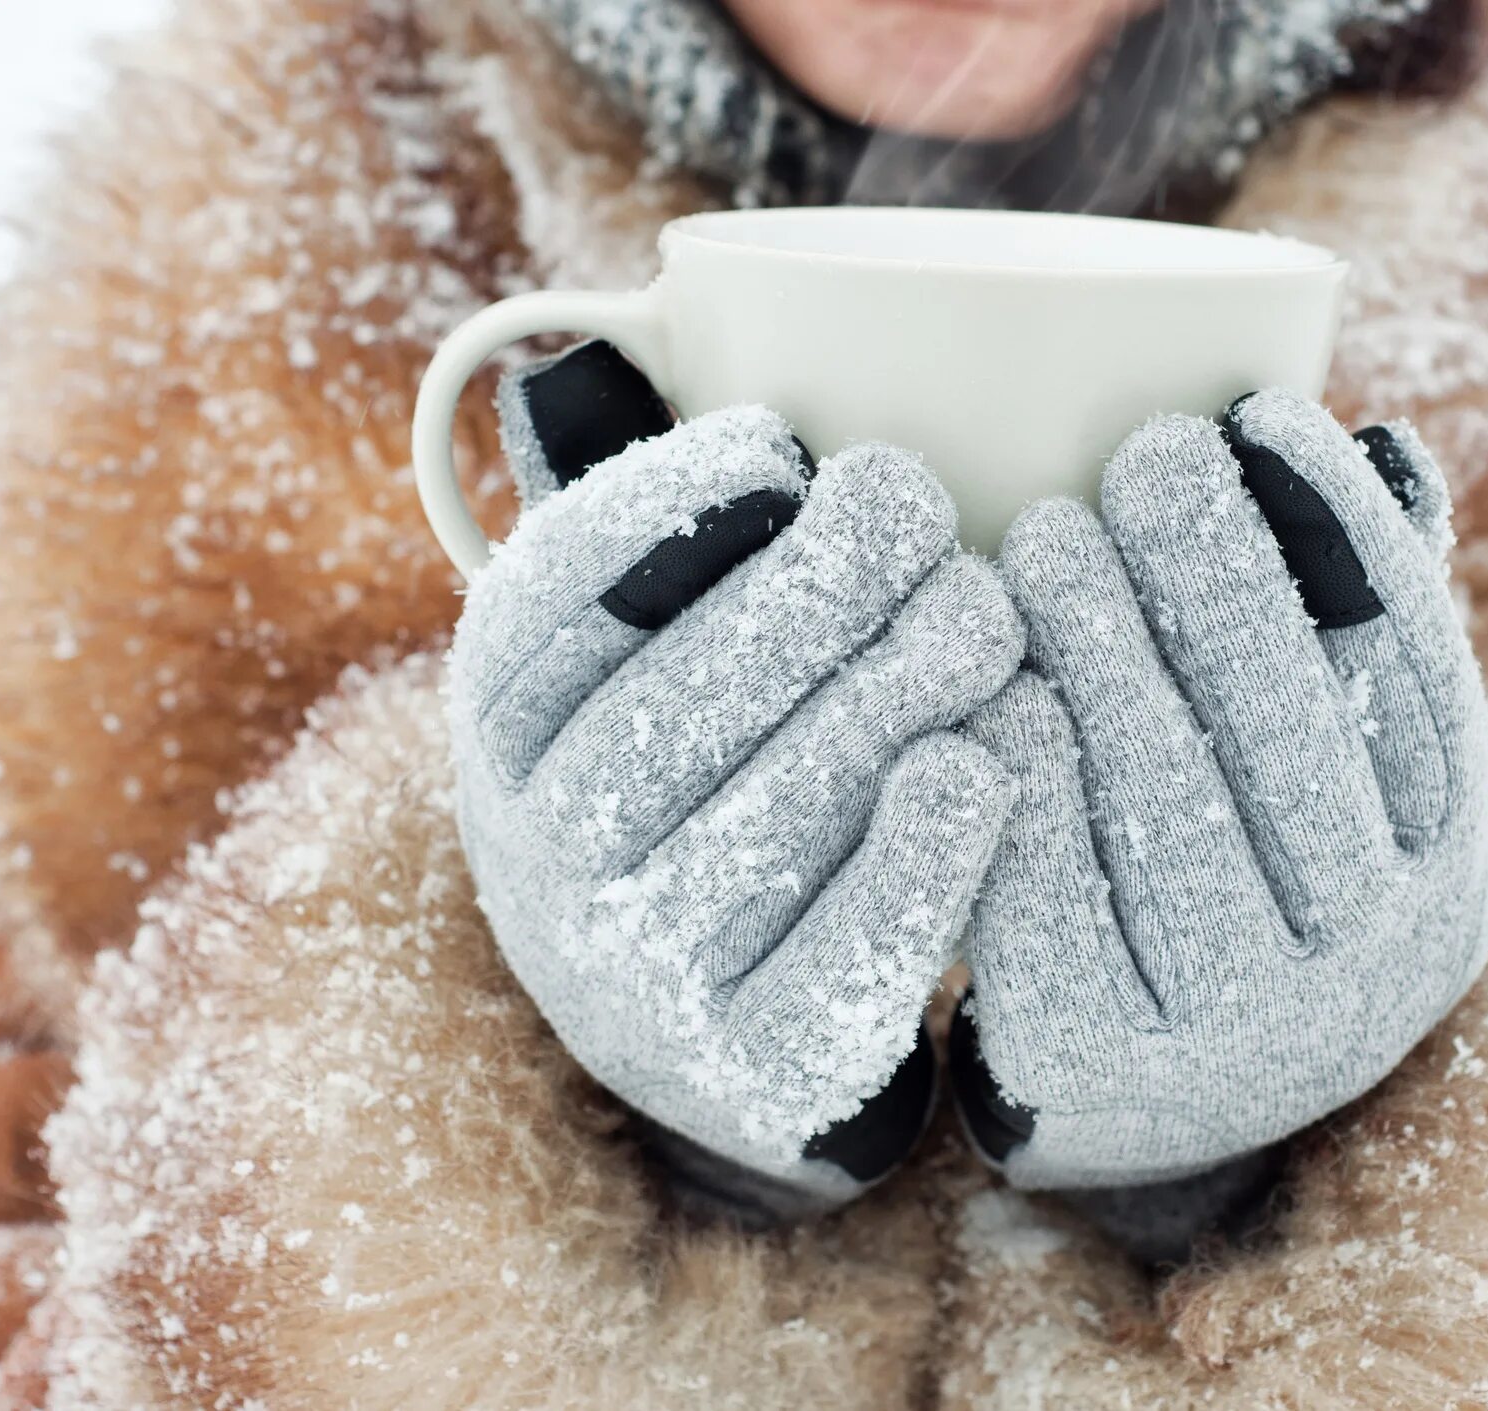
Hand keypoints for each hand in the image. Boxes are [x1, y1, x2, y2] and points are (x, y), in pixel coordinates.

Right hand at [451, 344, 1022, 1221]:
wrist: (714, 1020)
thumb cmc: (708, 771)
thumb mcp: (643, 658)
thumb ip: (654, 536)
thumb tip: (629, 340)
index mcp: (505, 739)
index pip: (546, 612)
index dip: (658, 511)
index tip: (777, 441)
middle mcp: (543, 862)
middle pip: (674, 706)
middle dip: (810, 589)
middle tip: (918, 505)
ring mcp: (638, 980)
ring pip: (771, 820)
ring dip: (888, 699)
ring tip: (982, 615)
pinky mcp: (753, 1068)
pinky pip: (842, 963)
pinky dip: (918, 861)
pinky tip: (979, 767)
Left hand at [954, 391, 1487, 1255]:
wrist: (1135, 1108)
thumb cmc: (1229, 883)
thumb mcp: (1323, 786)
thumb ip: (1355, 634)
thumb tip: (1389, 447)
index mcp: (1444, 877)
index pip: (1417, 681)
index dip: (1343, 538)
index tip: (1264, 411)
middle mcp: (1376, 969)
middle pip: (1292, 736)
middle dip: (1216, 575)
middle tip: (1140, 453)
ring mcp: (1248, 1035)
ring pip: (1172, 804)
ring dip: (1107, 650)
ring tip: (1041, 532)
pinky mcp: (1108, 1064)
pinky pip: (1055, 887)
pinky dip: (1023, 769)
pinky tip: (987, 679)